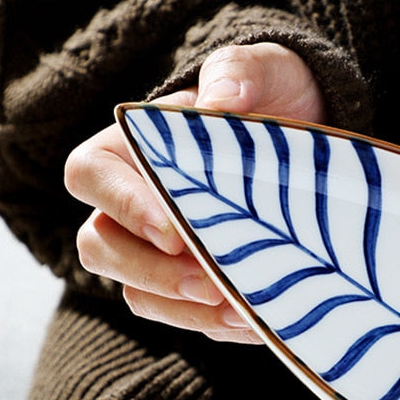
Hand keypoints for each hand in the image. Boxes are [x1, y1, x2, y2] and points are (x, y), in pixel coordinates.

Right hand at [65, 43, 325, 342]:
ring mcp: (157, 253)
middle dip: (153, 273)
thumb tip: (221, 100)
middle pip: (100, 247)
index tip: (175, 233)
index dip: (124, 207)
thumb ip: (240, 75)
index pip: (91, 176)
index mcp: (131, 149)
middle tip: (211, 283)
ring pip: (138, 295)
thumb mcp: (267, 73)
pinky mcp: (190, 288)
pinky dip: (215, 326)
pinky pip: (185, 319)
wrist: (308, 149)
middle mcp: (131, 206)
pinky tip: (256, 319)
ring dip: (185, 310)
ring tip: (241, 310)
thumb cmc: (273, 101)